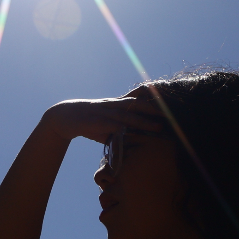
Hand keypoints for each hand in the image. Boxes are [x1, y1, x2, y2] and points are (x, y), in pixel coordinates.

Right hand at [39, 96, 163, 144]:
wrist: (65, 117)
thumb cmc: (89, 122)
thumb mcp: (107, 124)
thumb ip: (121, 129)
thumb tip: (135, 139)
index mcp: (117, 104)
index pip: (139, 98)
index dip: (154, 99)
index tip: (170, 101)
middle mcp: (114, 105)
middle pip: (138, 104)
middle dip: (155, 108)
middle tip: (172, 113)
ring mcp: (107, 113)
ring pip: (129, 116)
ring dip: (145, 121)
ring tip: (159, 127)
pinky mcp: (99, 122)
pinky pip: (115, 126)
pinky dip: (126, 131)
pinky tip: (135, 135)